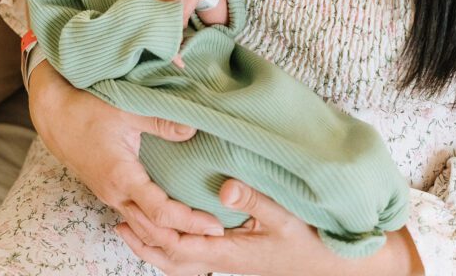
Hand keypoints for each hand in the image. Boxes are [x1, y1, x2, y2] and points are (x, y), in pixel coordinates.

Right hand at [28, 62, 223, 240]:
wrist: (54, 114)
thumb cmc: (87, 109)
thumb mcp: (127, 109)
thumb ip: (161, 121)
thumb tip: (194, 128)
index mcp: (121, 177)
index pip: (161, 213)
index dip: (190, 221)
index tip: (215, 224)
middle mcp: (115, 194)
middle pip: (154, 232)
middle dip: (185, 237)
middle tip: (216, 234)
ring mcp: (110, 195)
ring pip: (143, 229)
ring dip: (170, 234)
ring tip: (199, 232)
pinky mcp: (109, 191)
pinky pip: (135, 218)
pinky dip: (156, 225)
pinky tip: (173, 219)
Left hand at [116, 181, 423, 275]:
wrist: (336, 268)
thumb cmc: (312, 243)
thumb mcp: (285, 218)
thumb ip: (254, 199)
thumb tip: (224, 187)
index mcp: (230, 254)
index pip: (181, 247)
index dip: (154, 231)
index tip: (132, 212)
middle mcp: (224, 262)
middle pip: (173, 259)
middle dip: (145, 242)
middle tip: (119, 219)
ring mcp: (230, 262)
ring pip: (183, 262)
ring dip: (155, 246)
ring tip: (132, 226)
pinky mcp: (237, 257)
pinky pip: (197, 258)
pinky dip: (176, 247)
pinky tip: (174, 230)